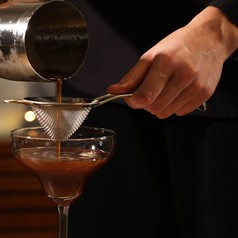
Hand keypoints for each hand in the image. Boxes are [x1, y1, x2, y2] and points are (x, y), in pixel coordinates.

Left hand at [107, 6, 237, 118]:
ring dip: (159, 105)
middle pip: (154, 107)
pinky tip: (177, 91)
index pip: (145, 96)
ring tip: (164, 88)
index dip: (133, 101)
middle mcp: (183, 75)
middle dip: (146, 103)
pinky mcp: (204, 94)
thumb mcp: (150, 56)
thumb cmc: (177, 46)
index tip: (132, 97)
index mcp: (166, 63)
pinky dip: (174, 106)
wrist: (210, 39)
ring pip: (166, 113)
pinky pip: (180, 113)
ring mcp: (196, 86)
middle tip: (149, 90)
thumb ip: (131, 77)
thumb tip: (112, 91)